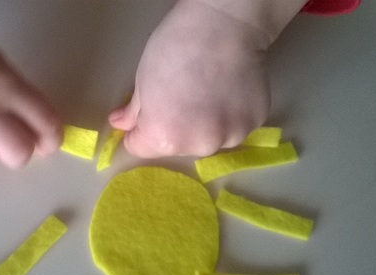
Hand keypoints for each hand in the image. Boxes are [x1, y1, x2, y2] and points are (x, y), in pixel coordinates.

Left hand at [109, 0, 275, 157]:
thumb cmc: (175, 47)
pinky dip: (229, 116)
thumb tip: (120, 124)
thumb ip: (133, 112)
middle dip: (174, 128)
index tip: (147, 112)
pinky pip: (234, 128)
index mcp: (165, 137)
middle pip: (176, 147)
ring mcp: (230, 136)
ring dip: (205, 126)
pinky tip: (229, 91)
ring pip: (208, 139)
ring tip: (209, 94)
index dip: (140, 130)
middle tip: (182, 97)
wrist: (223, 25)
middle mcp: (198, 145)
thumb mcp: (143, 80)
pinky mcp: (254, 122)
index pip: (141, 148)